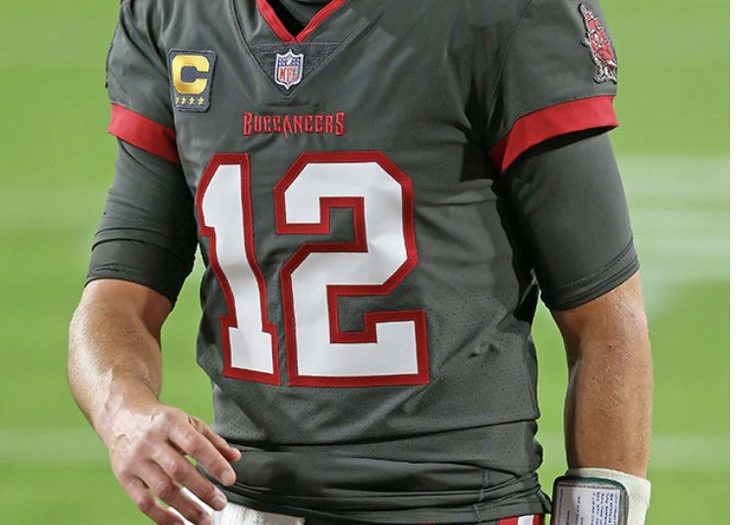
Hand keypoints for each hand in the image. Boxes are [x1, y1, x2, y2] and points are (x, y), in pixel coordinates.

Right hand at [99, 399, 240, 524]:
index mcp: (170, 423)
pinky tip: (179, 523)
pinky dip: (162, 517)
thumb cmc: (160, 421)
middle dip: (203, 490)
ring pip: (162, 489)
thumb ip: (212, 440)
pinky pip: (143, 502)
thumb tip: (235, 458)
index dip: (214, 463)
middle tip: (221, 503)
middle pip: (179, 470)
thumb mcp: (187, 421)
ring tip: (205, 519)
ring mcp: (136, 460)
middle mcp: (151, 441)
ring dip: (186, 508)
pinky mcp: (124, 477)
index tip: (230, 480)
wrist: (121, 417)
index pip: (196, 445)